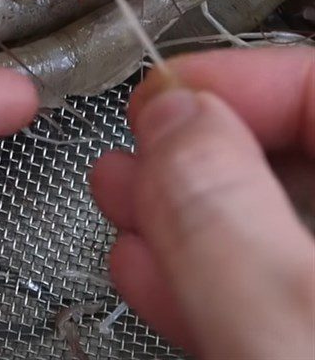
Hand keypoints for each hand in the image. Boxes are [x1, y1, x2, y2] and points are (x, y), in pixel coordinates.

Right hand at [92, 46, 314, 359]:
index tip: (154, 102)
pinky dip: (204, 273)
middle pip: (291, 152)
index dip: (230, 79)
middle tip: (129, 152)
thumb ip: (226, 216)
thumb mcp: (295, 324)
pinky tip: (150, 270)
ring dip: (180, 209)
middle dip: (190, 148)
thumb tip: (173, 120)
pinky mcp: (313, 333)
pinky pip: (270, 288)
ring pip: (272, 222)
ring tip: (117, 202)